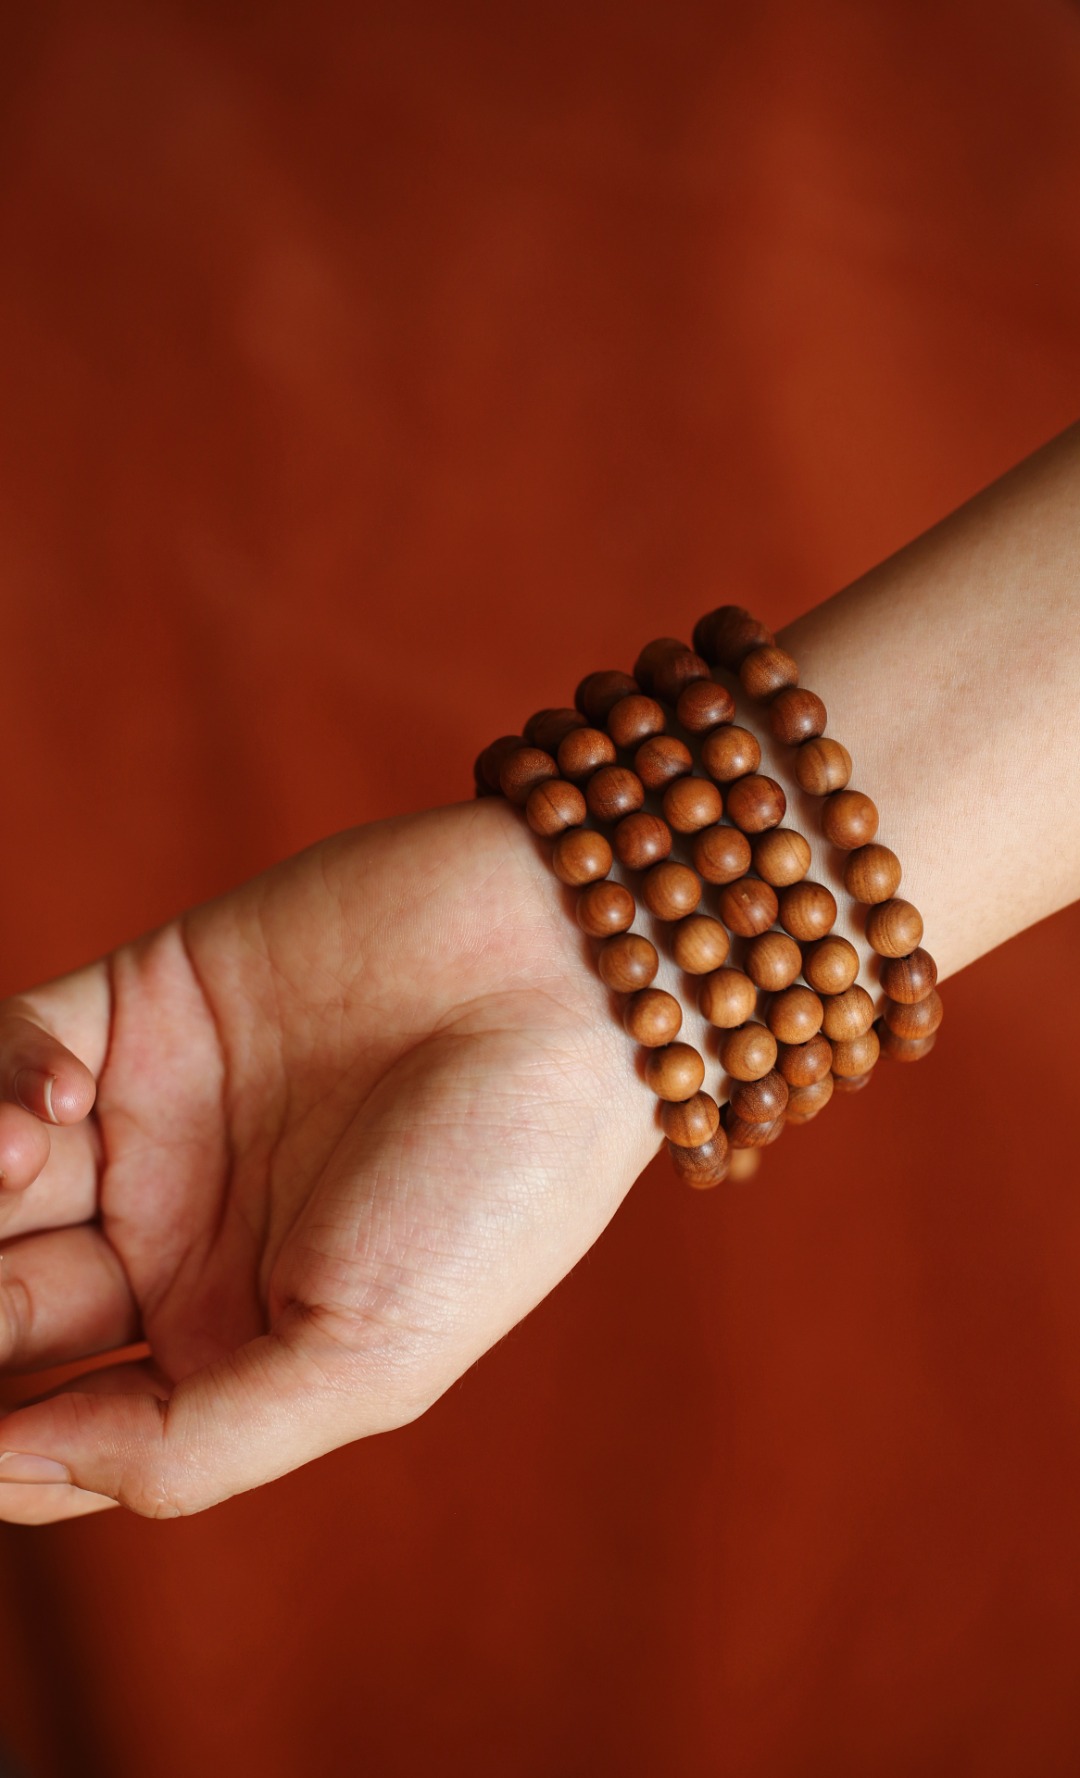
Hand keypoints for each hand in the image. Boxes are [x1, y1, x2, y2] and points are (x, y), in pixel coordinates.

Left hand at [0, 799, 659, 1521]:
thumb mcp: (368, 1364)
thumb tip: (6, 1468)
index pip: (49, 1422)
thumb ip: (188, 1445)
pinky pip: (13, 1048)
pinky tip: (63, 1112)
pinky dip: (1, 1085)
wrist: (571, 976)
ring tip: (30, 1172)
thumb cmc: (500, 1183)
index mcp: (227, 1346)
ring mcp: (151, 1120)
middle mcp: (175, 1240)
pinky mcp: (142, 1001)